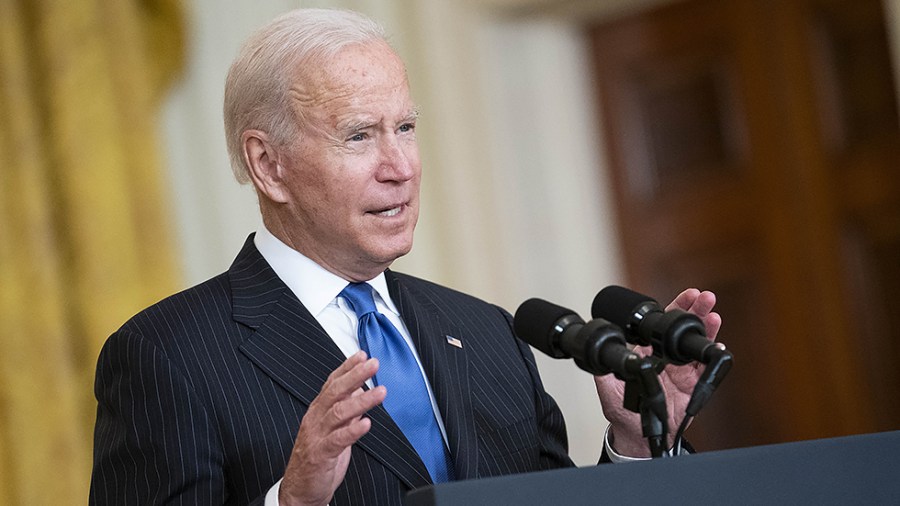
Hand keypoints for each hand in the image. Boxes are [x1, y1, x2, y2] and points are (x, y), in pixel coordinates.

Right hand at [279, 351, 385, 505]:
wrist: (301, 489)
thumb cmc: (318, 456)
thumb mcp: (334, 427)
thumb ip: (346, 409)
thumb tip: (360, 390)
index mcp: (318, 410)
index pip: (332, 382)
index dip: (347, 368)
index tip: (363, 355)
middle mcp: (316, 418)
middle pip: (335, 392)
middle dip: (355, 375)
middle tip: (373, 364)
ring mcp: (317, 435)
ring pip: (338, 412)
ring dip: (361, 401)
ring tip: (380, 392)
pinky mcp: (321, 454)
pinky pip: (338, 440)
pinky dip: (353, 431)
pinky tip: (366, 423)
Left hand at [594, 288, 721, 456]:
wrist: (637, 435)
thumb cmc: (623, 410)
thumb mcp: (609, 386)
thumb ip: (608, 368)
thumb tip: (604, 351)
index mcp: (649, 352)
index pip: (662, 325)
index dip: (676, 308)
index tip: (687, 295)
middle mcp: (667, 358)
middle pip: (684, 329)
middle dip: (696, 311)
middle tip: (706, 298)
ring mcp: (681, 371)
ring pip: (697, 345)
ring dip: (707, 329)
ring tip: (714, 315)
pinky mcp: (692, 386)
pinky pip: (704, 370)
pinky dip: (711, 358)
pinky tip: (718, 346)